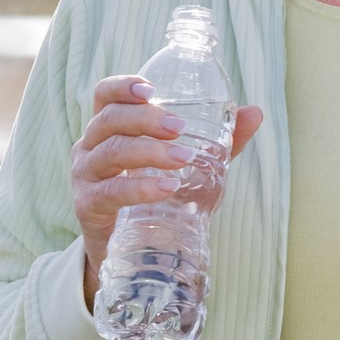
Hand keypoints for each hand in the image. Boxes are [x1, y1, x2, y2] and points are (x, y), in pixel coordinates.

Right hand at [73, 74, 263, 301]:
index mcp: (110, 129)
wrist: (130, 253)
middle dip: (146, 119)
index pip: (105, 96)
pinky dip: (139, 188)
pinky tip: (166, 188)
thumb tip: (254, 113)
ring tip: (183, 158)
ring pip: (111, 152)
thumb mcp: (184, 167)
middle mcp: (91, 147)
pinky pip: (111, 192)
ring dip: (149, 151)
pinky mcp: (88, 206)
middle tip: (179, 127)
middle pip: (109, 119)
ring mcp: (85, 176)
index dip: (123, 87)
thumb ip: (217, 142)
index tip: (150, 88)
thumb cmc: (155, 197)